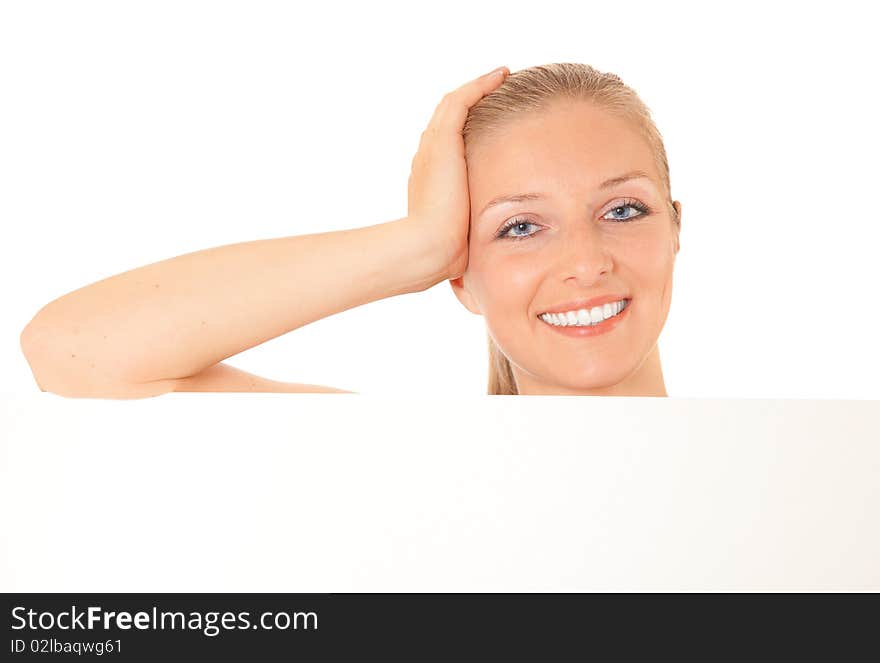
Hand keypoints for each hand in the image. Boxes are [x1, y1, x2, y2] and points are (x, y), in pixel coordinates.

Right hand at [407, 66, 508, 280]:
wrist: (428, 248)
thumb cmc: (445, 252)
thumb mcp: (460, 235)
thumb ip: (469, 227)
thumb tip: (480, 246)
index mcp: (428, 178)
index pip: (445, 145)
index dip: (464, 130)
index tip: (488, 123)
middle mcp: (426, 157)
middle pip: (446, 119)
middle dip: (470, 102)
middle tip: (496, 89)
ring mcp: (431, 147)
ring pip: (452, 104)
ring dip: (476, 88)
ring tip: (500, 76)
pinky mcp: (442, 141)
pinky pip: (461, 101)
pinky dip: (479, 85)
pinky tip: (500, 75)